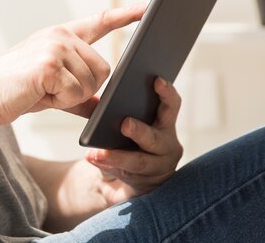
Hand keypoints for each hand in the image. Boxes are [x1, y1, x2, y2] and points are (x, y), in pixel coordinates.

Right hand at [0, 4, 144, 127]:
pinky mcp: (49, 64)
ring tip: (43, 90)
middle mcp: (60, 36)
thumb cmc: (16, 91)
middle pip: (103, 69)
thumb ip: (80, 94)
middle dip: (84, 89)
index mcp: (62, 36)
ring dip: (70, 97)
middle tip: (53, 90)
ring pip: (92, 83)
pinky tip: (39, 93)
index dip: (125, 15)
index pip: (100, 22)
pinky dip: (60, 102)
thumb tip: (102, 106)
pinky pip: (77, 92)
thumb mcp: (53, 89)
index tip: (147, 8)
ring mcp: (55, 47)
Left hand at [85, 78, 182, 202]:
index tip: (156, 79)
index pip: (172, 106)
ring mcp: (158, 168)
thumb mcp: (128, 126)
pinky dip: (108, 166)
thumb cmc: (129, 143)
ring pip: (139, 162)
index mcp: (165, 124)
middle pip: (155, 138)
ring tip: (97, 152)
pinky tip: (93, 159)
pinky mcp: (145, 184)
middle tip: (124, 123)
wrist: (129, 180)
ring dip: (117, 156)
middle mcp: (167, 145)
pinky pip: (125, 176)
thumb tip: (97, 101)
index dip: (166, 93)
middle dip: (140, 131)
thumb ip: (119, 111)